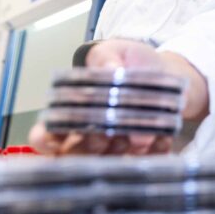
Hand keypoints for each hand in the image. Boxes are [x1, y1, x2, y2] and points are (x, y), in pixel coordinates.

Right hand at [29, 39, 185, 156]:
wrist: (168, 71)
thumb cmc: (133, 61)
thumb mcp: (116, 50)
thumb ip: (107, 57)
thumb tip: (108, 68)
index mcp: (74, 111)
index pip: (47, 135)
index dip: (45, 140)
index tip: (53, 138)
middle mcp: (91, 134)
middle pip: (76, 155)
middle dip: (87, 148)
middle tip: (103, 135)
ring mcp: (117, 147)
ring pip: (108, 163)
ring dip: (119, 152)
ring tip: (138, 135)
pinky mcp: (145, 152)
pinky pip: (146, 160)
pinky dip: (153, 152)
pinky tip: (162, 137)